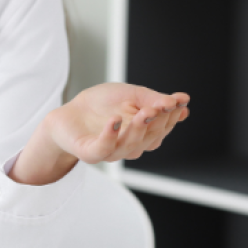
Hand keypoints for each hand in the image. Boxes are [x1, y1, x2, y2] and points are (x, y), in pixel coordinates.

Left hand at [10, 83, 189, 184]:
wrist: (68, 113)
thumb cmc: (100, 105)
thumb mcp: (131, 95)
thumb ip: (153, 99)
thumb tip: (180, 101)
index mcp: (141, 133)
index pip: (163, 128)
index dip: (173, 116)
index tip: (180, 100)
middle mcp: (129, 146)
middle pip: (151, 138)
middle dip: (159, 122)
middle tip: (162, 105)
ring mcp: (110, 151)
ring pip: (131, 146)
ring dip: (139, 128)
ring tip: (144, 112)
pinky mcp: (91, 153)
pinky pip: (103, 149)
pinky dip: (110, 136)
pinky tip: (115, 121)